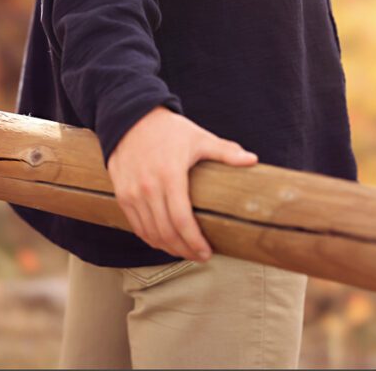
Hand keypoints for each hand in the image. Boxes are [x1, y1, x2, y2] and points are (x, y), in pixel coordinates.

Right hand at [106, 106, 257, 261]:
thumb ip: (225, 151)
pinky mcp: (122, 195)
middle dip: (184, 250)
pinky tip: (164, 241)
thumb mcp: (199, 138)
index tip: (207, 252)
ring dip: (168, 248)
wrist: (132, 118)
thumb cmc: (169, 130)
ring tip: (185, 252)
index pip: (182, 220)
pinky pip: (136, 226)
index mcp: (170, 175)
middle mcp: (148, 187)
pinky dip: (151, 238)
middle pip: (166, 232)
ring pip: (150, 233)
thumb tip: (253, 160)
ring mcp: (132, 193)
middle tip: (199, 256)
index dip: (195, 241)